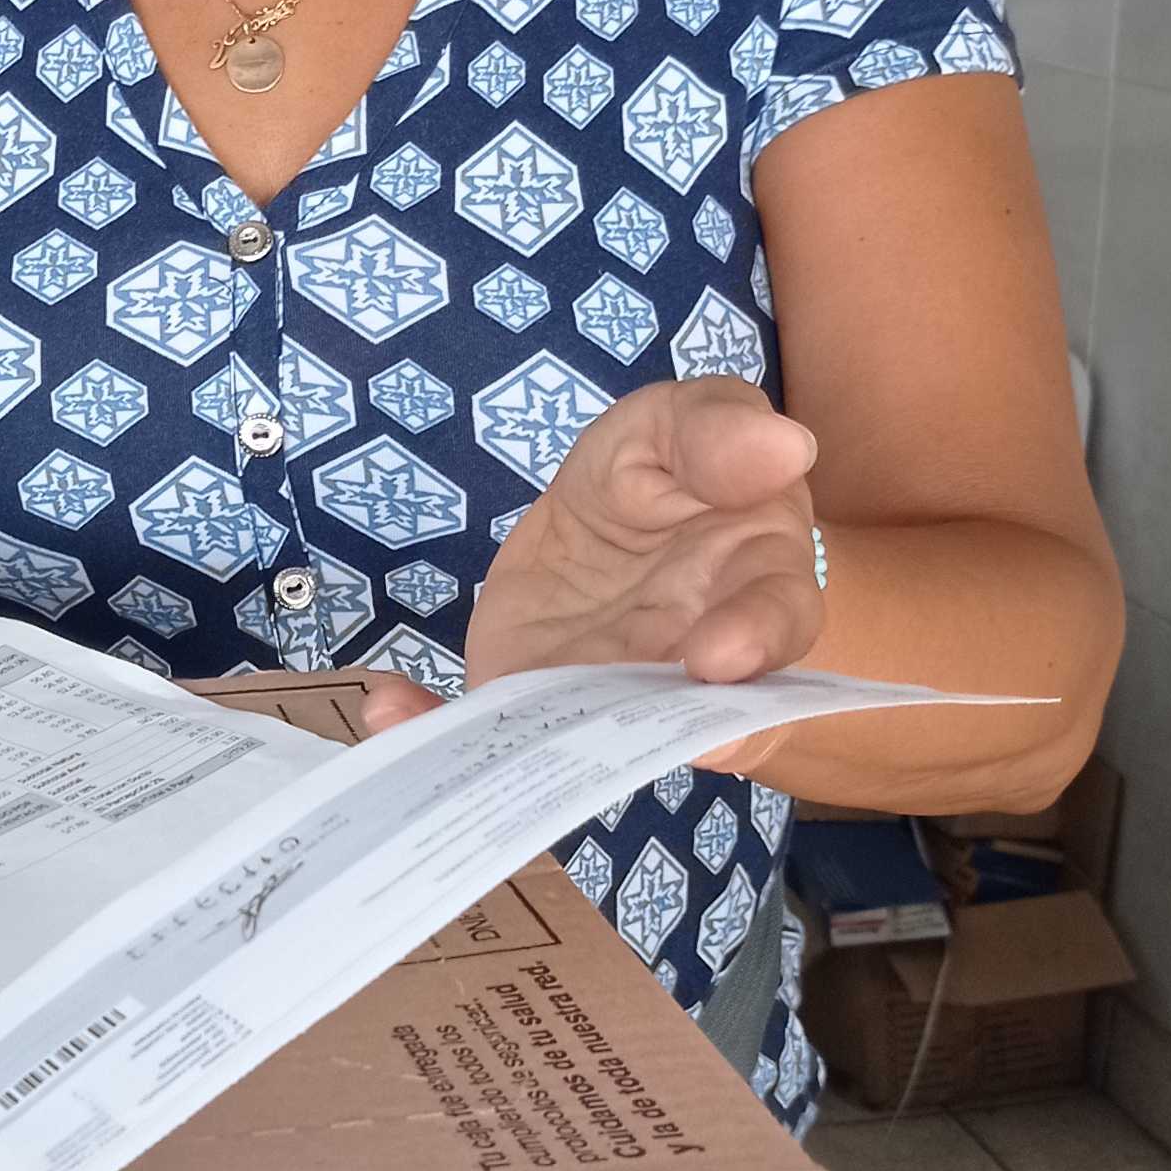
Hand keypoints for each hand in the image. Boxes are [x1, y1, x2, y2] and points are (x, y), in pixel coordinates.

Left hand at [355, 378, 820, 733]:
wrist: (625, 540)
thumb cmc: (674, 476)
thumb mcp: (686, 426)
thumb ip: (716, 432)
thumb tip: (783, 443)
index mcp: (758, 586)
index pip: (779, 619)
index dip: (754, 641)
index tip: (720, 658)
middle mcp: (696, 667)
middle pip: (694, 711)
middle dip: (664, 726)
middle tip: (637, 731)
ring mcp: (608, 695)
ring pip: (589, 736)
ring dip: (547, 743)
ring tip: (497, 744)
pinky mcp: (534, 702)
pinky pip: (489, 726)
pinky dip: (435, 722)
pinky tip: (387, 709)